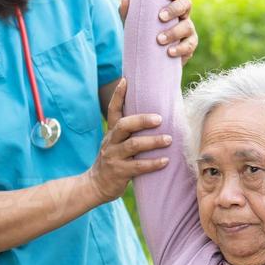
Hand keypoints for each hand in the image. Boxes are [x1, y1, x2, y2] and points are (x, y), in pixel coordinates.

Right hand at [86, 79, 172, 201]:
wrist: (95, 185)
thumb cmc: (114, 160)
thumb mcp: (116, 143)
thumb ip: (129, 132)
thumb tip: (156, 116)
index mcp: (112, 132)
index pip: (113, 110)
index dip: (118, 95)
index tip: (125, 80)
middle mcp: (111, 141)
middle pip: (124, 125)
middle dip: (142, 120)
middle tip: (160, 118)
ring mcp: (114, 156)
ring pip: (133, 145)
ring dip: (153, 141)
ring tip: (169, 139)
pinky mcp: (119, 172)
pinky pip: (138, 166)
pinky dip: (153, 163)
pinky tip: (165, 161)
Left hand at [118, 0, 197, 63]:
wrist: (146, 57)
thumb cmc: (142, 32)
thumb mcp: (133, 22)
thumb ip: (128, 11)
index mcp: (171, 3)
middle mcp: (182, 14)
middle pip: (186, 4)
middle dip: (175, 9)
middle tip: (161, 17)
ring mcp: (188, 30)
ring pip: (188, 26)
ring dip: (174, 32)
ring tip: (159, 39)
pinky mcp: (189, 45)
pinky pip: (189, 45)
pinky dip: (180, 48)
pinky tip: (169, 52)